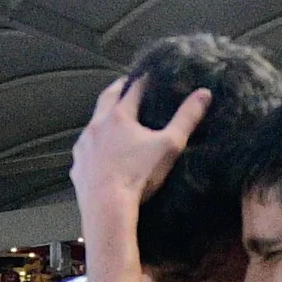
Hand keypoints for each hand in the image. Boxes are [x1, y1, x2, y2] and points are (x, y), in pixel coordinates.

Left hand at [71, 74, 205, 219]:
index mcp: (119, 116)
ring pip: (92, 124)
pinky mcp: (77, 167)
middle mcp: (97, 125)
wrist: (107, 207)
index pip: (133, 89)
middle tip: (125, 84)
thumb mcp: (169, 146)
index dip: (143, 80)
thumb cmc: (139, 175)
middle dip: (117, 88)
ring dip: (102, 119)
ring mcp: (83, 146)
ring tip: (111, 120)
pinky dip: (92, 147)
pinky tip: (98, 154)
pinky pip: (84, 151)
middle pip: (106, 98)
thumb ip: (186, 118)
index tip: (150, 74)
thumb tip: (204, 93)